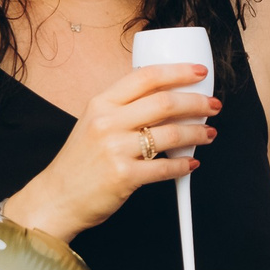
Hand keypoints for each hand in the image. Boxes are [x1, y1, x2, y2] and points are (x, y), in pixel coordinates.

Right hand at [2, 63, 217, 242]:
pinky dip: (184, 165)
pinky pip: (166, 167)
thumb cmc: (79, 162)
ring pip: (170, 134)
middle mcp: (107, 122)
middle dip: (196, 102)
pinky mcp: (124, 176)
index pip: (145, 77)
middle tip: (212, 105)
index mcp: (101, 103)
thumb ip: (122, 108)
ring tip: (208, 134)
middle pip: (164, 102)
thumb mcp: (93, 123)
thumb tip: (165, 98)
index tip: (198, 72)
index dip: (178, 71)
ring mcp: (115, 149)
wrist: (56, 198)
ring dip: (197, 133)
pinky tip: (191, 163)